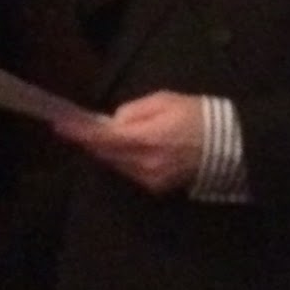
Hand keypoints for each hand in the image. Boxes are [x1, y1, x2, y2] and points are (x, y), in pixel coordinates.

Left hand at [53, 91, 203, 193]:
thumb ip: (134, 111)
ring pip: (117, 164)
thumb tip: (114, 122)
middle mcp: (145, 164)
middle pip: (106, 154)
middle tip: (80, 125)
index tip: (61, 125)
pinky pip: (130, 171)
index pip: (104, 138)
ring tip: (110, 133)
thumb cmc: (197, 115)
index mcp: (147, 139)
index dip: (81, 132)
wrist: (229, 145)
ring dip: (109, 149)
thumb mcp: (165, 101)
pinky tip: (131, 147)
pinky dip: (124, 159)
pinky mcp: (157, 188)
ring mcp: (151, 179)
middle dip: (92, 140)